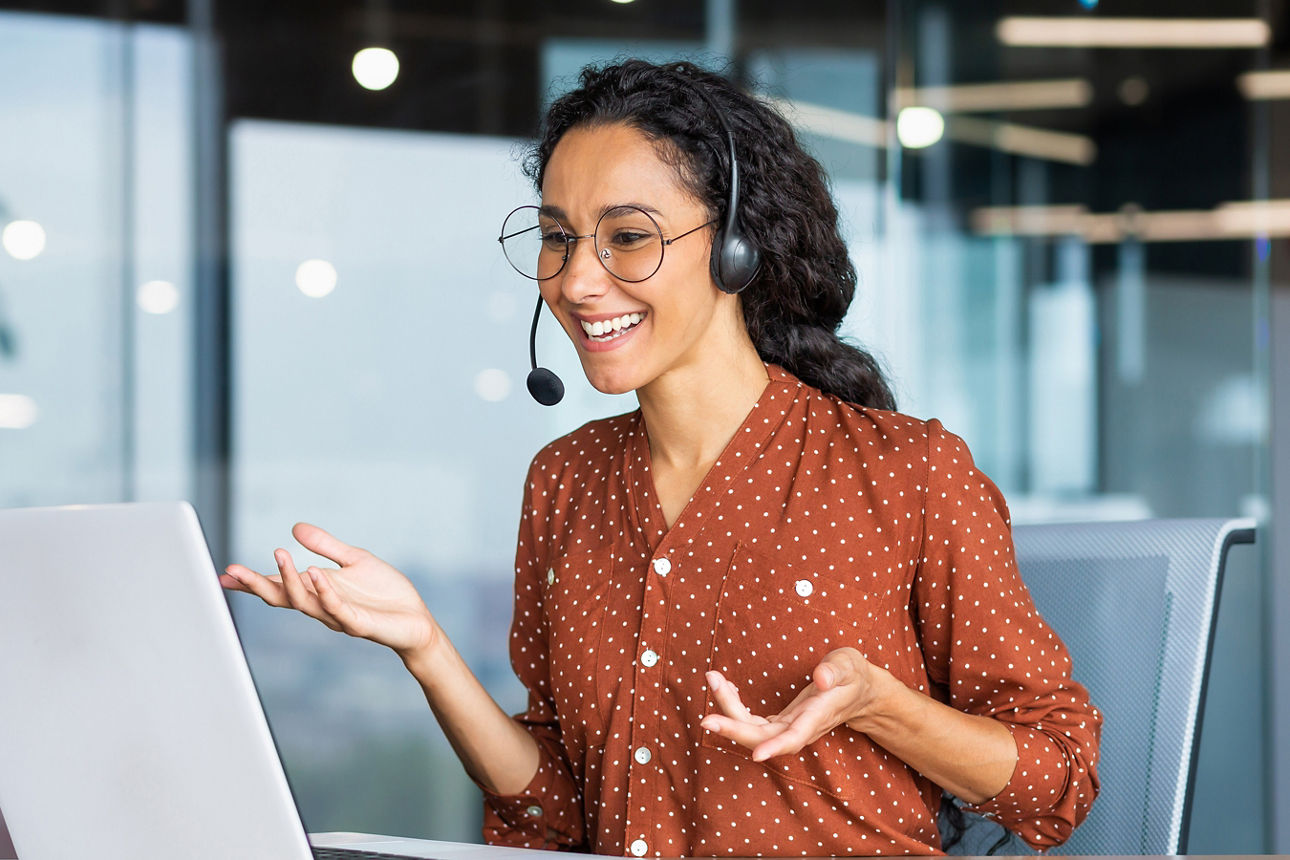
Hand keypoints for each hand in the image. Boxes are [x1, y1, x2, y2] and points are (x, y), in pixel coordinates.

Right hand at [220, 523, 438, 659]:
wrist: (416, 620)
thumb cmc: (384, 593)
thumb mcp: (354, 560)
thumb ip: (326, 546)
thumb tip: (295, 527)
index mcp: (318, 590)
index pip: (279, 586)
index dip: (253, 581)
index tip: (226, 574)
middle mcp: (322, 606)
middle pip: (282, 597)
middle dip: (257, 585)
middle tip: (232, 572)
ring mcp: (338, 616)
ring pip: (304, 602)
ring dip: (289, 580)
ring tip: (279, 555)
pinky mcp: (359, 623)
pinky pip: (336, 608)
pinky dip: (324, 591)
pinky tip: (315, 573)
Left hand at [700, 647, 896, 761]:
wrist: (858, 691)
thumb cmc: (853, 675)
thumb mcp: (849, 665)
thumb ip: (836, 670)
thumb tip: (821, 678)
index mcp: (818, 716)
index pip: (794, 737)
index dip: (775, 747)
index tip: (756, 755)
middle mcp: (800, 728)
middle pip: (763, 738)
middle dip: (733, 729)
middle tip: (705, 719)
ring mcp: (789, 728)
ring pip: (753, 730)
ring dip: (728, 710)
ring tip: (713, 679)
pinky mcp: (781, 724)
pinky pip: (753, 723)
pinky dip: (735, 707)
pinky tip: (726, 687)